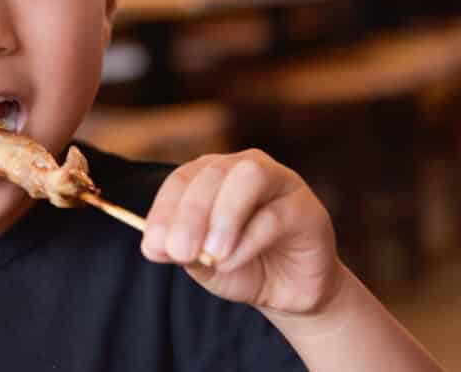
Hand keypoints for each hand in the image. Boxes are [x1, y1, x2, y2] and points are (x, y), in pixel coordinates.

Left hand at [141, 149, 342, 315]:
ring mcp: (280, 181)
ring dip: (224, 215)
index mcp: (212, 175)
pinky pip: (275, 214)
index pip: (182, 180)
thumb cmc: (241, 267)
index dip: (164, 210)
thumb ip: (182, 251)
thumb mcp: (203, 264)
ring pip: (249, 177)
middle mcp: (244, 168)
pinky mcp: (306, 208)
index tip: (154, 245)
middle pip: (213, 173)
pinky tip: (231, 262)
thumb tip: (155, 245)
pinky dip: (248, 241)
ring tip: (211, 254)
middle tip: (179, 251)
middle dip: (191, 214)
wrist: (288, 292)